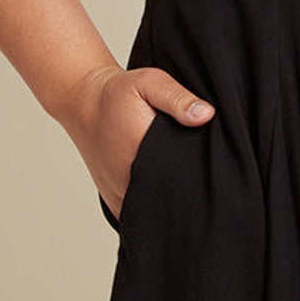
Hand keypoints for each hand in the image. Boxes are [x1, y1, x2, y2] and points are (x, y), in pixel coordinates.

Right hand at [61, 63, 215, 222]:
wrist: (83, 102)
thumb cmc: (118, 92)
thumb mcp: (150, 84)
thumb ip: (178, 99)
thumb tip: (206, 114)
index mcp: (141, 157)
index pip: (180, 183)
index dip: (201, 182)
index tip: (216, 175)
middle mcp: (126, 183)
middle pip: (169, 202)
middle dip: (188, 197)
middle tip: (208, 183)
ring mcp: (118, 195)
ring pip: (153, 215)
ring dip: (170, 207)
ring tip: (191, 193)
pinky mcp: (113, 199)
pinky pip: (138, 216)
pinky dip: (154, 212)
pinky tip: (169, 199)